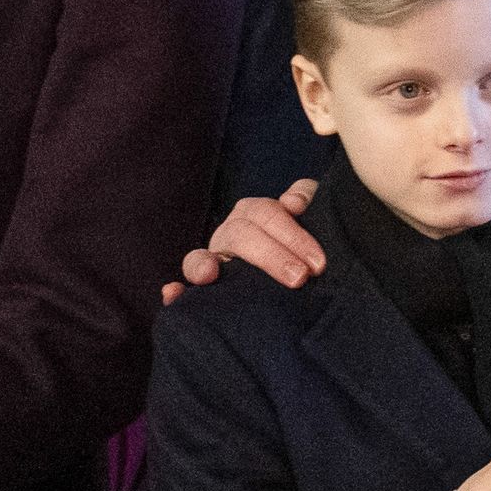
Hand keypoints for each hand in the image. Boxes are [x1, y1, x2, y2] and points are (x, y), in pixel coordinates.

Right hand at [159, 179, 321, 305]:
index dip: (293, 236)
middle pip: (241, 236)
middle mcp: (230, 233)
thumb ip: (306, 197)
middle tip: (300, 277)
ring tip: (210, 274)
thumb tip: (293, 202)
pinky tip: (172, 293)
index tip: (317, 263)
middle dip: (271, 256)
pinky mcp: (204, 288)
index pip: (267, 214)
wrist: (301, 274)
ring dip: (202, 265)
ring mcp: (213, 260)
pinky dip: (176, 292)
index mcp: (255, 214)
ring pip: (199, 257)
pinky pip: (184, 290)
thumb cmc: (304, 243)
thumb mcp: (311, 216)